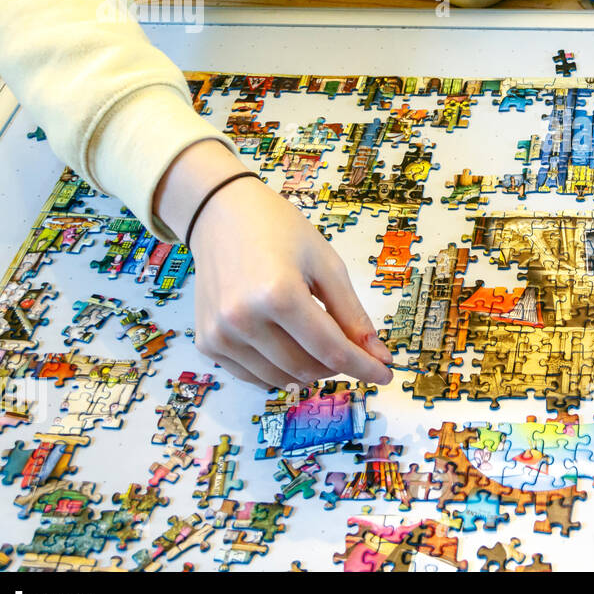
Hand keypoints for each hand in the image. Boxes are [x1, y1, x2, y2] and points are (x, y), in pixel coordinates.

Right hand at [156, 140, 393, 389]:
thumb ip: (352, 314)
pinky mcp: (207, 343)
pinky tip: (288, 346)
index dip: (364, 368)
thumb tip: (378, 356)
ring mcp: (221, 334)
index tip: (386, 375)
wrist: (221, 215)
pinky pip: (253, 376)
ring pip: (281, 378)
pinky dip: (279, 371)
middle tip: (350, 348)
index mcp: (278, 294)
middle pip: (306, 367)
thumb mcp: (326, 265)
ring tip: (316, 341)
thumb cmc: (279, 231)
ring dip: (309, 370)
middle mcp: (243, 319)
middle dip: (337, 366)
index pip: (331, 350)